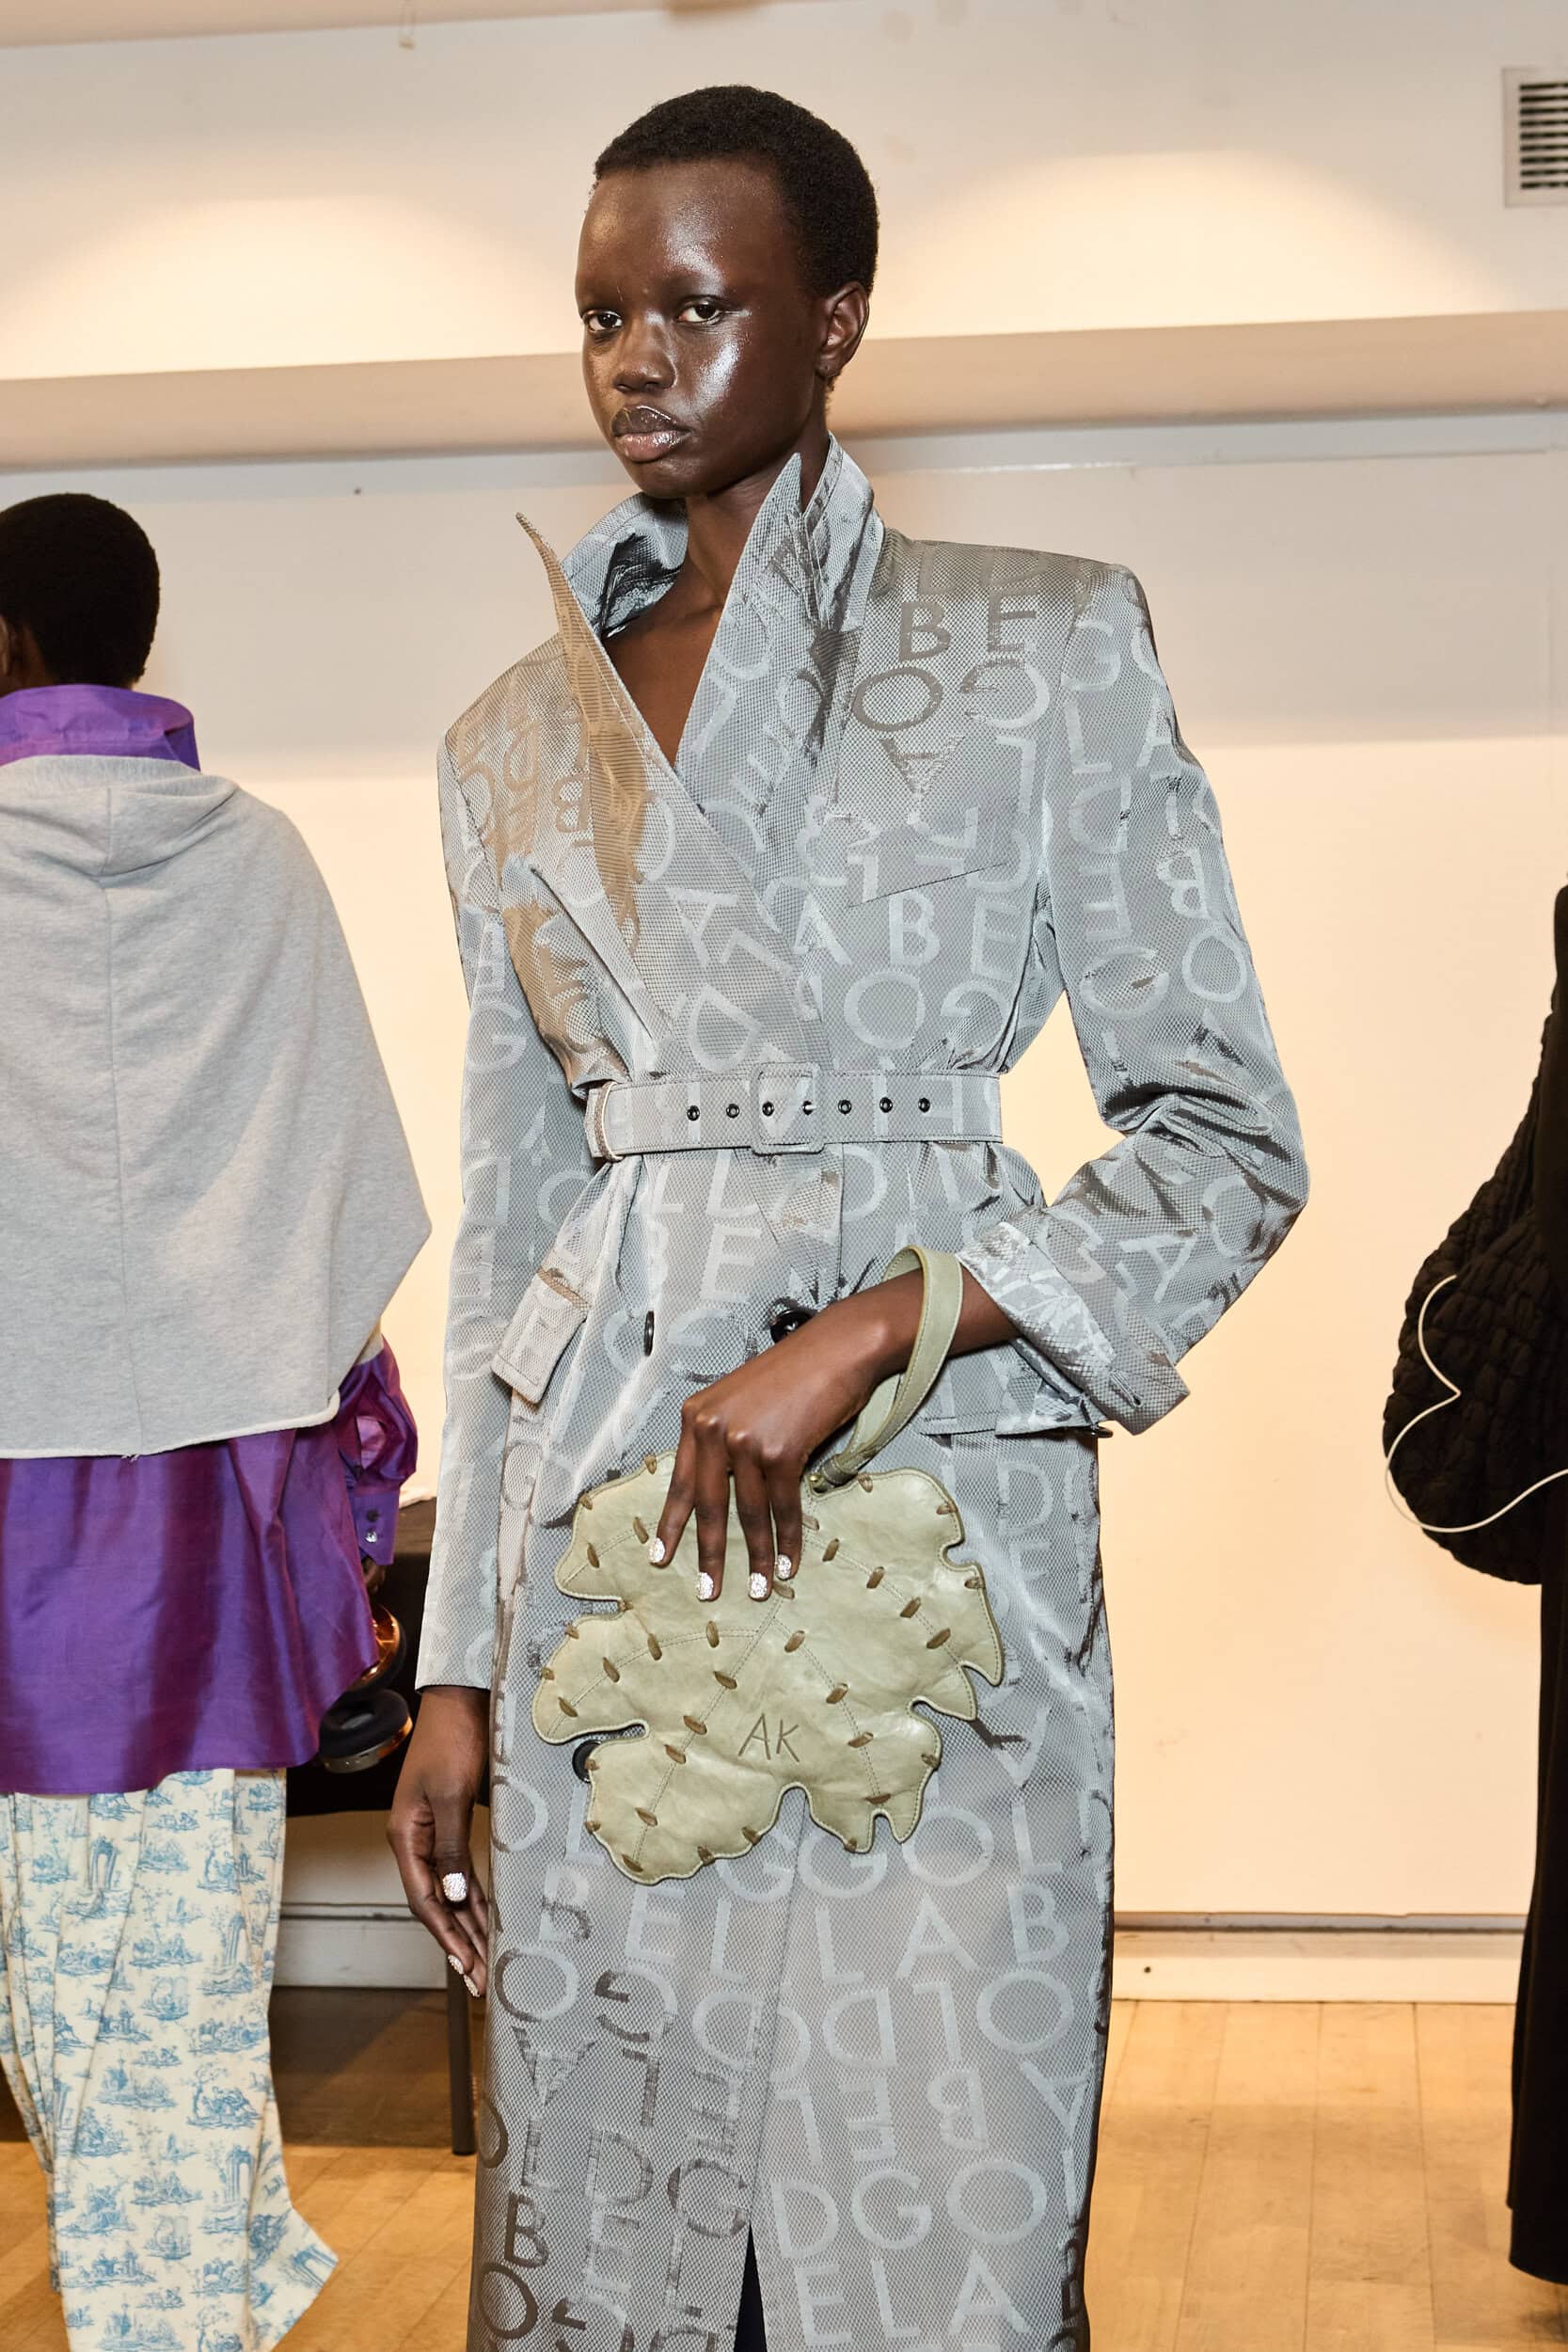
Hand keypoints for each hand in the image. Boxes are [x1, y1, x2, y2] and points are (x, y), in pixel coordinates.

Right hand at [387, 1685, 490, 1997]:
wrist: (462, 1701)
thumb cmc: (454, 1740)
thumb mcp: (452, 1794)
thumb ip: (451, 1845)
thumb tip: (454, 1895)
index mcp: (405, 1837)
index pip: (424, 1900)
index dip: (446, 1936)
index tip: (466, 1967)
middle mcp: (415, 1841)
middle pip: (437, 1903)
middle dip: (460, 1942)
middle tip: (482, 1979)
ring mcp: (432, 1833)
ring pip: (451, 1891)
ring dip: (469, 1924)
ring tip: (487, 1960)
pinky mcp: (451, 1823)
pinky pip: (461, 1870)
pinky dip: (475, 1896)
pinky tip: (488, 1917)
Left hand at [650, 1266, 1016, 1603]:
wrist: (837, 1348)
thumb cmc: (795, 1375)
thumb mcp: (741, 1401)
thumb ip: (724, 1441)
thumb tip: (718, 1492)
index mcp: (697, 1416)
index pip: (679, 1480)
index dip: (671, 1523)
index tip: (659, 1558)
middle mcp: (713, 1428)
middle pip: (708, 1505)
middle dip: (708, 1554)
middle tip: (706, 1593)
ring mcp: (745, 1439)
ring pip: (748, 1513)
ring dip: (757, 1556)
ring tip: (759, 1588)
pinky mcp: (780, 1450)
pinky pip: (782, 1508)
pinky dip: (787, 1540)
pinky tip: (789, 1564)